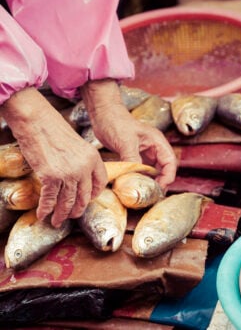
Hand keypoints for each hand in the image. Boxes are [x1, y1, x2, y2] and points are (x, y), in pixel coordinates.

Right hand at [0, 87, 107, 226]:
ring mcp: (68, 173)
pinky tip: (42, 214)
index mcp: (93, 158)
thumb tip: (78, 179)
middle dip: (77, 210)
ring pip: (67, 202)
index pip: (100, 183)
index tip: (87, 201)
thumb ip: (82, 161)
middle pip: (84, 197)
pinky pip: (50, 200)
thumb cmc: (54, 130)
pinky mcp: (51, 177)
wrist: (37, 121)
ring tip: (56, 221)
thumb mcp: (77, 145)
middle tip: (71, 216)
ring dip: (61, 214)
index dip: (94, 195)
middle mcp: (84, 168)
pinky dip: (45, 209)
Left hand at [81, 80, 176, 188]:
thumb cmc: (116, 122)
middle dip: (160, 182)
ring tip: (143, 192)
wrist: (103, 115)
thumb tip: (136, 176)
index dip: (168, 176)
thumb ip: (132, 158)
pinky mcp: (134, 156)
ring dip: (150, 181)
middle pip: (164, 169)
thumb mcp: (125, 141)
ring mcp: (144, 152)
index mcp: (157, 141)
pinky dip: (139, 178)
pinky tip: (133, 184)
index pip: (170, 162)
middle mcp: (153, 148)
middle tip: (151, 194)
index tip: (159, 187)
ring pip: (153, 171)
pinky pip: (141, 170)